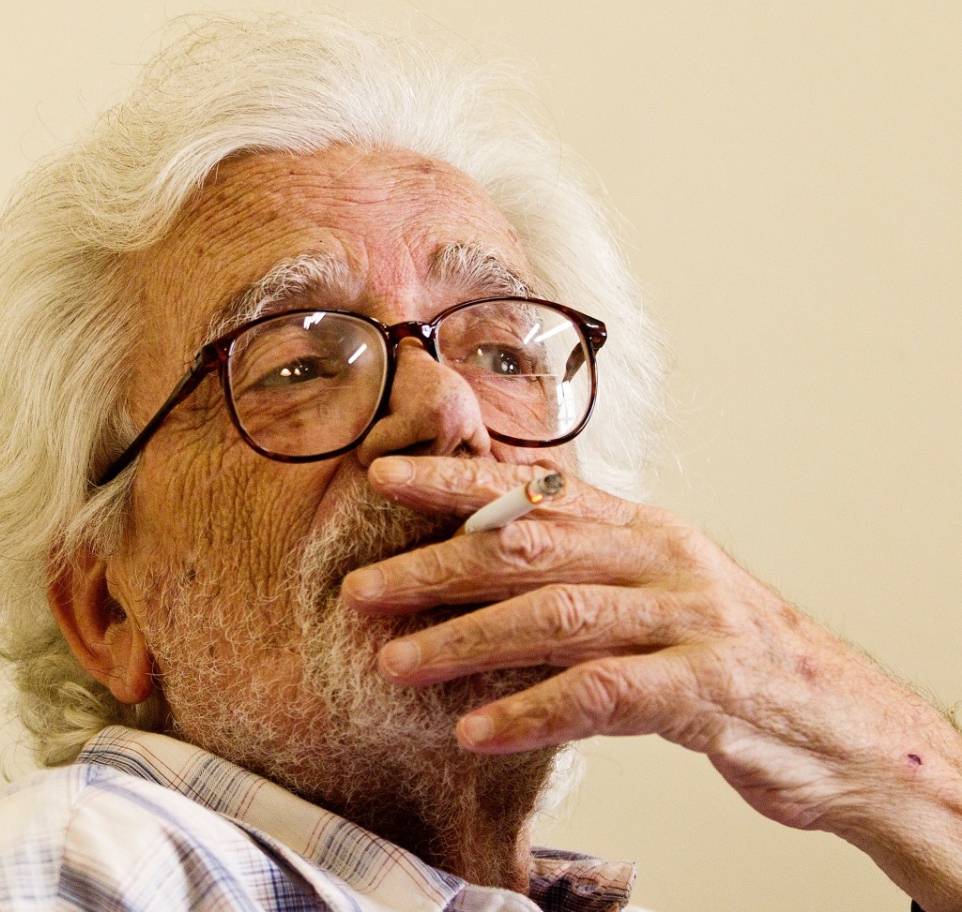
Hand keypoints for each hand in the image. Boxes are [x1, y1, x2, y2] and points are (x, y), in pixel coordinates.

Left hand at [340, 455, 961, 911]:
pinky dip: (530, 711)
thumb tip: (477, 545)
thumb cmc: (727, 660)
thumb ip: (581, 568)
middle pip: (531, 547)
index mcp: (644, 530)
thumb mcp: (655, 594)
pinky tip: (474, 730)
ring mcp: (689, 622)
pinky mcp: (707, 692)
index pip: (535, 491)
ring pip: (557, 616)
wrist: (845, 728)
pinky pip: (602, 695)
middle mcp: (664, 561)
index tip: (381, 473)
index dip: (456, 478)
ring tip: (396, 662)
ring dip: (465, 640)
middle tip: (360, 590)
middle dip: (436, 565)